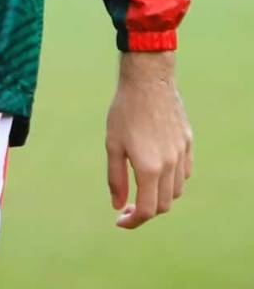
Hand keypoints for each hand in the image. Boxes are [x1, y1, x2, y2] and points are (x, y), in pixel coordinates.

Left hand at [106, 51, 192, 228]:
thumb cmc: (125, 110)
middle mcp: (169, 165)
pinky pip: (185, 172)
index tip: (120, 221)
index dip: (133, 221)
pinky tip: (158, 171)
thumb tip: (117, 205)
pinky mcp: (188, 143)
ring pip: (176, 191)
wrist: (148, 80)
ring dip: (160, 196)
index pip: (146, 210)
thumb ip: (115, 178)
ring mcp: (181, 154)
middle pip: (163, 204)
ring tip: (141, 188)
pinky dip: (173, 181)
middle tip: (127, 206)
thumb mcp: (113, 144)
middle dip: (145, 211)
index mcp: (149, 168)